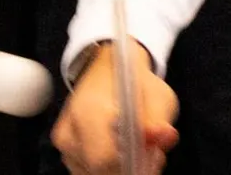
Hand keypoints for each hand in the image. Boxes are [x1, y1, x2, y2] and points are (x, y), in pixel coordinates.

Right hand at [53, 41, 179, 174]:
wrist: (107, 67)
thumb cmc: (133, 80)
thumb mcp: (156, 93)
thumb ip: (159, 118)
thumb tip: (165, 137)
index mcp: (90, 112)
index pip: (103, 158)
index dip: (131, 163)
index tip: (151, 153)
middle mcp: (69, 131)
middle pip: (98, 171)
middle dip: (128, 168)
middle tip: (148, 152)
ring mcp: (64, 143)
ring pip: (92, 173)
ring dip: (118, 168)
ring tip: (134, 148)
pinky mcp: (65, 151)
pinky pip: (88, 171)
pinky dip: (107, 168)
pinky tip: (120, 151)